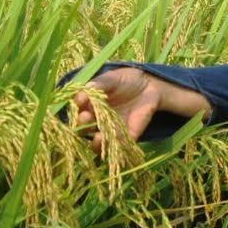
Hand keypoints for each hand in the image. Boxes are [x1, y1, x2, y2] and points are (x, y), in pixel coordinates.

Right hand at [73, 67, 210, 153]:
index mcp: (90, 106)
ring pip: (99, 142)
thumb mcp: (112, 79)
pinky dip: (116, 148)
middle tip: (85, 117)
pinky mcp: (126, 137)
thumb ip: (99, 84)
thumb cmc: (126, 81)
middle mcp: (97, 120)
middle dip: (83, 124)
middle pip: (85, 128)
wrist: (149, 86)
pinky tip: (114, 143)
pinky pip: (119, 147)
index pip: (79, 109)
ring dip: (96, 143)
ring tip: (97, 137)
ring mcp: (110, 130)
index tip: (81, 99)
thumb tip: (83, 92)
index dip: (78, 106)